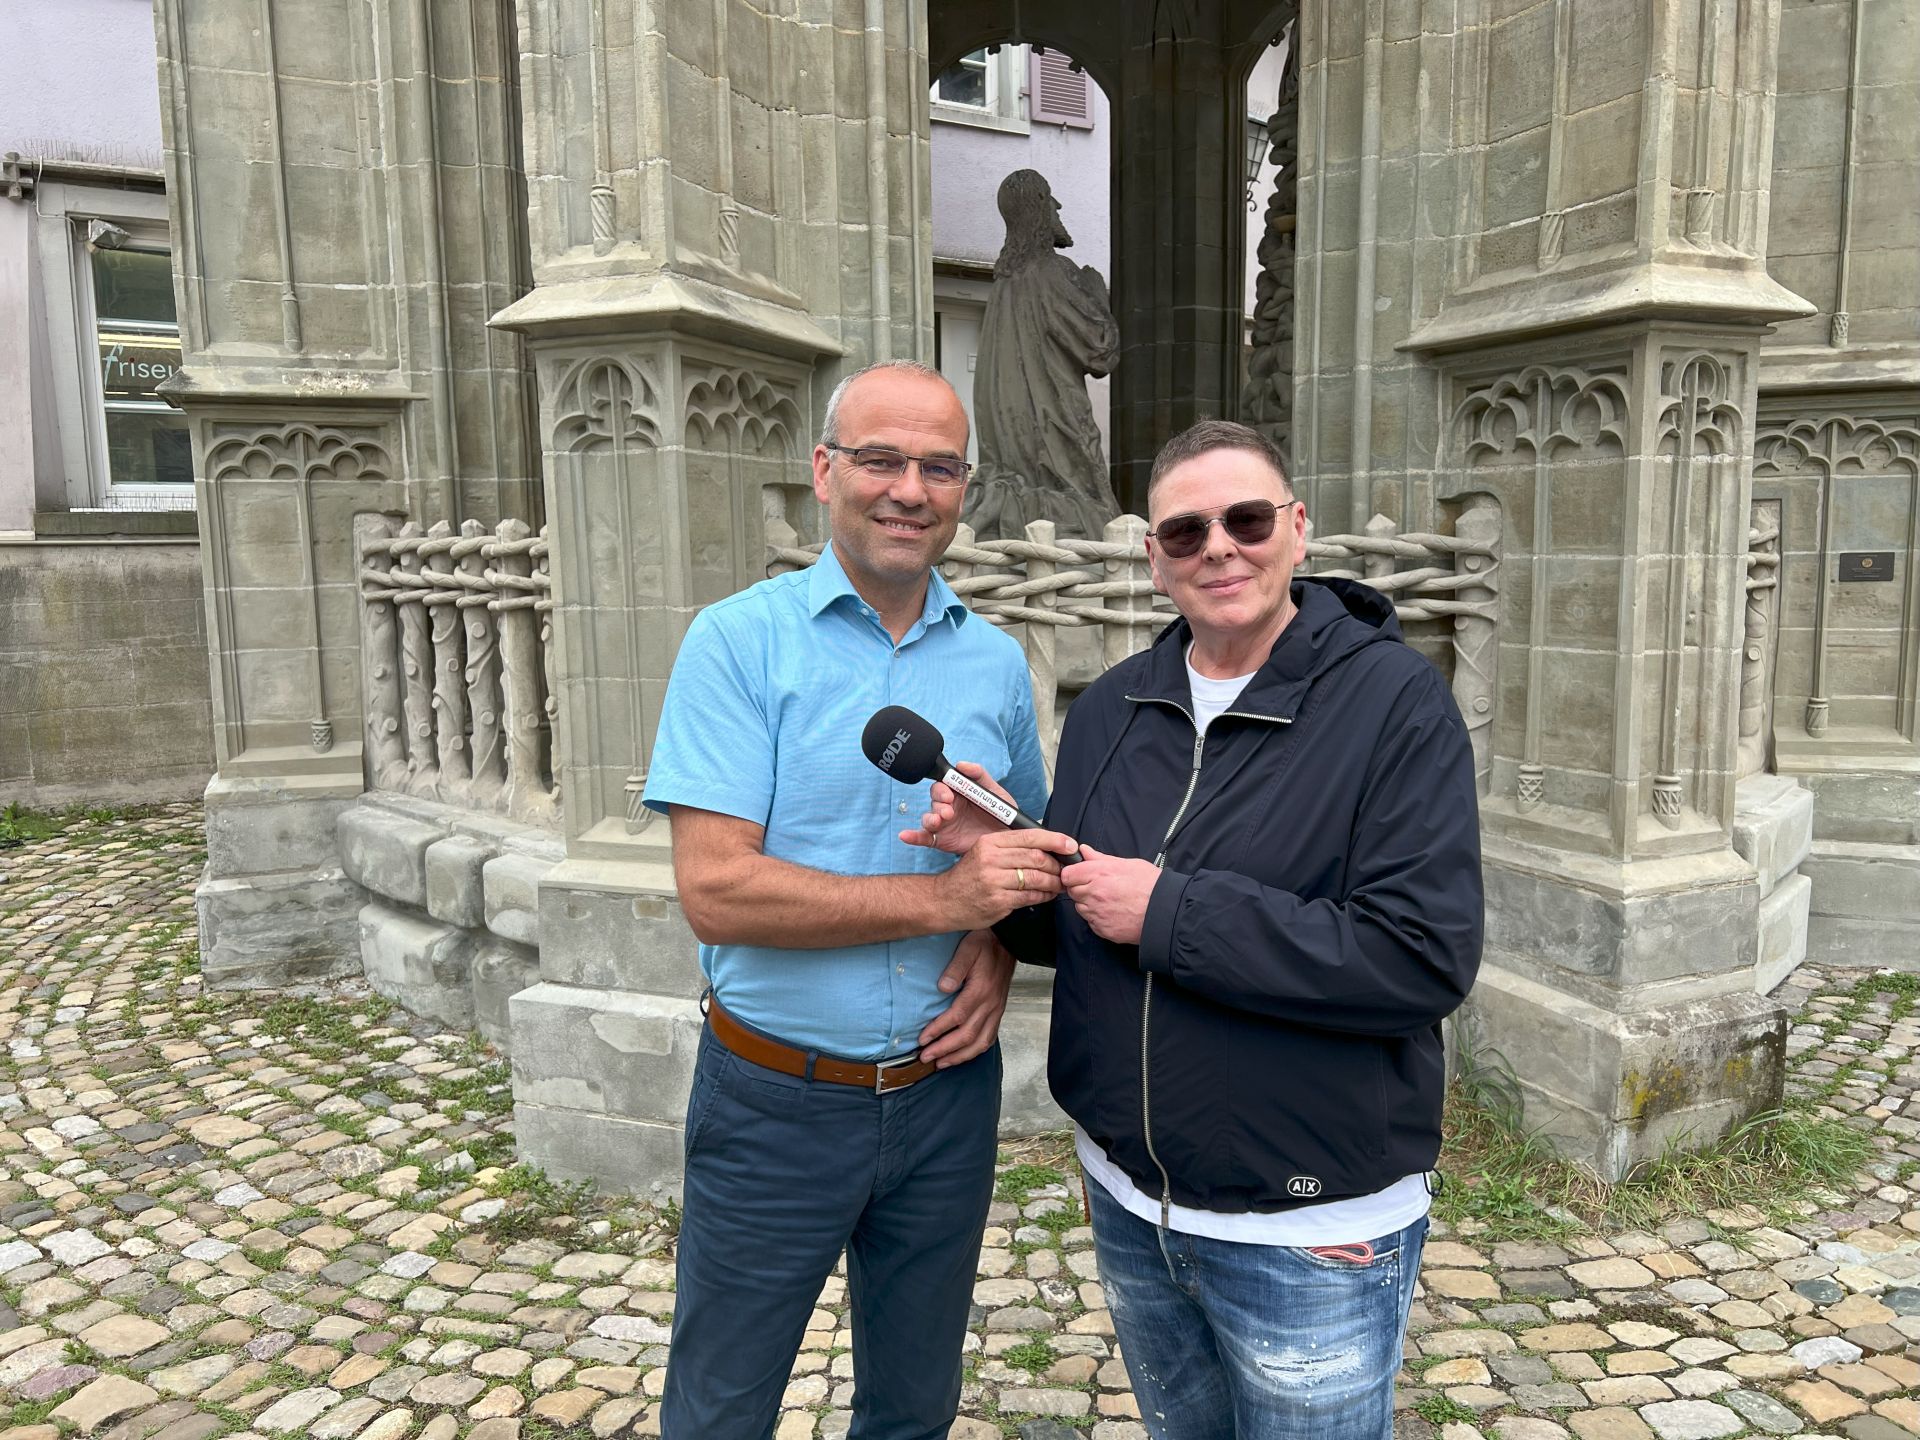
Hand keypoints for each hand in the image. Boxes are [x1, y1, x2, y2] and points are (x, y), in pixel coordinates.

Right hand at [900, 762, 1015, 855]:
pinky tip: (904, 835)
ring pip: (928, 818)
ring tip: (940, 821)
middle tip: (948, 809)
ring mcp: (943, 824)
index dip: (943, 787)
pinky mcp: (941, 840)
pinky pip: (923, 838)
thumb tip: (962, 765)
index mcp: (959, 794)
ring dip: (930, 818)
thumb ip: (980, 775)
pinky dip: (912, 836)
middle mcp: (948, 807)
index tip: (950, 793)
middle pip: (934, 799)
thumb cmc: (1000, 814)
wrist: (1006, 840)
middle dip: (938, 802)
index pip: (944, 785)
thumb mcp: (995, 792)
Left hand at [917, 930, 1015, 1066]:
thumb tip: (942, 987)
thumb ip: (955, 967)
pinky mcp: (999, 1012)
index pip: (957, 1016)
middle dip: (945, 1049)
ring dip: (959, 1056)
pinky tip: (963, 1055)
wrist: (1010, 942)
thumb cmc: (985, 943)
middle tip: (926, 1057)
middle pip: (967, 1035)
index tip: (922, 1039)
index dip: (938, 1030)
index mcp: (981, 989)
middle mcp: (990, 1004)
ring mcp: (997, 1010)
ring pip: (980, 1042)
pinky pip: (990, 1038)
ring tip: (941, 1063)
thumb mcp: (968, 948)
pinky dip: (975, 1051)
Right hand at [939, 827, 1077, 930]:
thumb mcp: (984, 852)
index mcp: (990, 842)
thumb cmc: (969, 876)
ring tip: (1060, 884)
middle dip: (1056, 865)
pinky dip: (1044, 896)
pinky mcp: (998, 901)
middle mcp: (991, 859)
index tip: (1070, 845)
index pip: (1029, 836)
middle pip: (1036, 857)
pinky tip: (1048, 895)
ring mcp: (994, 881)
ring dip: (1054, 882)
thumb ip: (1011, 847)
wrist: (944, 900)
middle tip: (1065, 870)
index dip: (1055, 840)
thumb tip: (1046, 845)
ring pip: (1036, 878)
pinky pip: (1030, 897)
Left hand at [1061, 843, 1160, 946]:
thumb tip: (1084, 851)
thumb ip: (1101, 858)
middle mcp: (1094, 894)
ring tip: (1109, 901)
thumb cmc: (1150, 885)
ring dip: (1088, 904)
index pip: (1067, 875)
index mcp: (1099, 874)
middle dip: (1081, 889)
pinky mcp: (1102, 929)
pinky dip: (1098, 918)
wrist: (1165, 911)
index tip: (1080, 875)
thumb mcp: (1127, 864)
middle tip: (1099, 888)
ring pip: (1080, 907)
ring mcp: (1097, 913)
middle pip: (1072, 891)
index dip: (1073, 874)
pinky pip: (1091, 922)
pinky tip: (1113, 913)